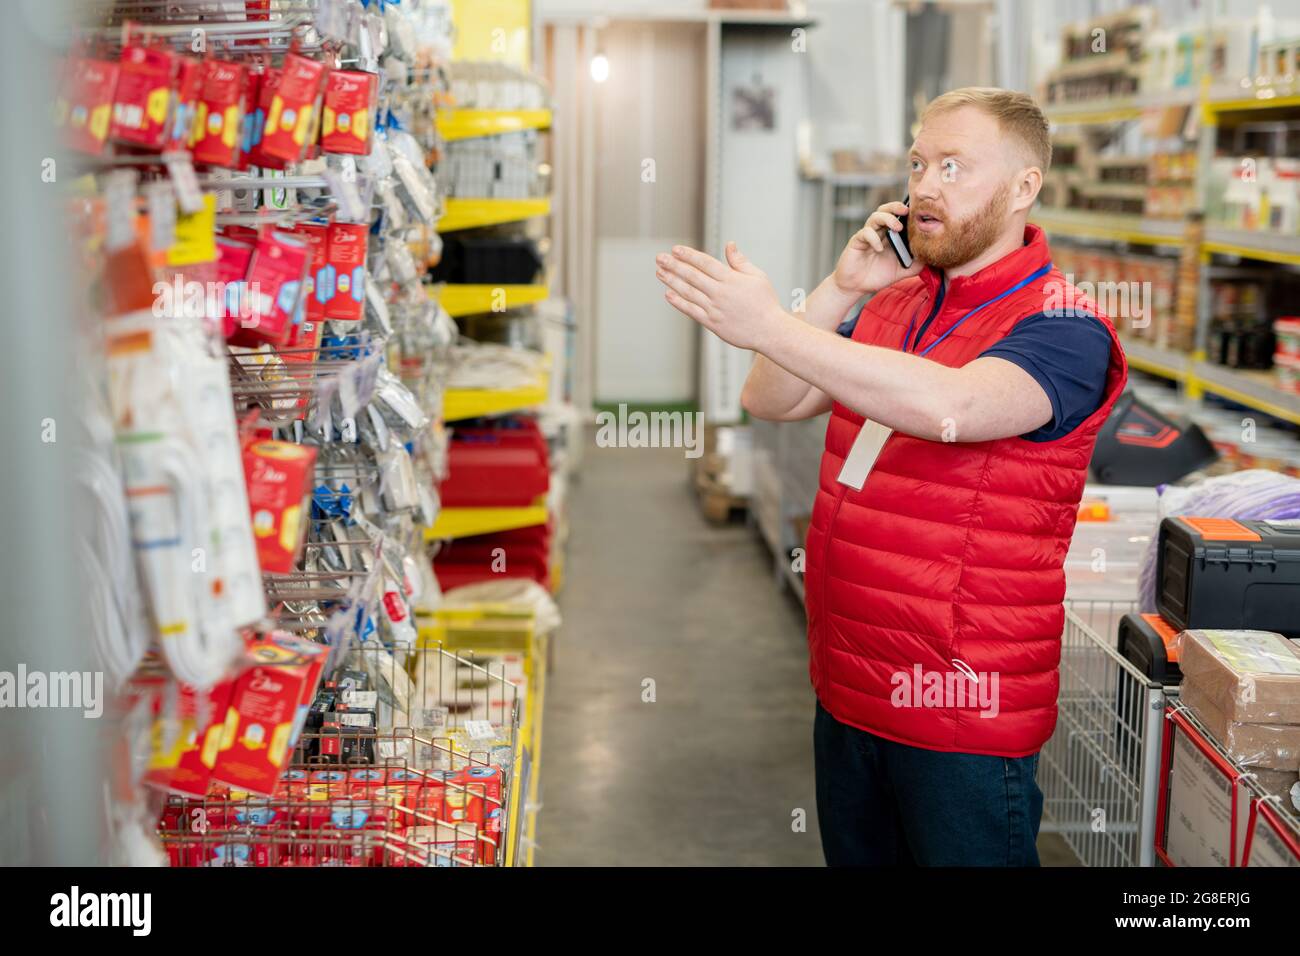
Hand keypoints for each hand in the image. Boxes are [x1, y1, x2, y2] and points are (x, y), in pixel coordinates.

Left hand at [655, 242, 785, 350]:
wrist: (769, 331)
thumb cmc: (765, 303)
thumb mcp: (757, 277)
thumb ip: (740, 261)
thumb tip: (729, 245)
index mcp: (731, 279)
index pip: (705, 263)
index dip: (688, 255)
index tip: (675, 249)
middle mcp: (720, 293)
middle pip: (692, 276)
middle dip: (674, 265)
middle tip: (659, 258)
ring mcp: (714, 308)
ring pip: (688, 292)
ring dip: (672, 281)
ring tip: (659, 272)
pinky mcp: (712, 323)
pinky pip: (691, 311)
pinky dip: (678, 302)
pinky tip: (668, 294)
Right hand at [833, 201, 923, 295]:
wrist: (856, 287)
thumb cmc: (877, 276)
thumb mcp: (902, 271)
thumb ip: (916, 264)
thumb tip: (929, 257)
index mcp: (890, 236)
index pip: (897, 216)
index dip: (906, 212)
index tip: (918, 212)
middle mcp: (878, 232)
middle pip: (885, 211)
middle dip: (895, 207)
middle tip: (906, 210)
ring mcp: (867, 236)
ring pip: (875, 217)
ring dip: (887, 218)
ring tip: (897, 227)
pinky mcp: (856, 242)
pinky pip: (865, 233)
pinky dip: (873, 238)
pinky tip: (879, 249)